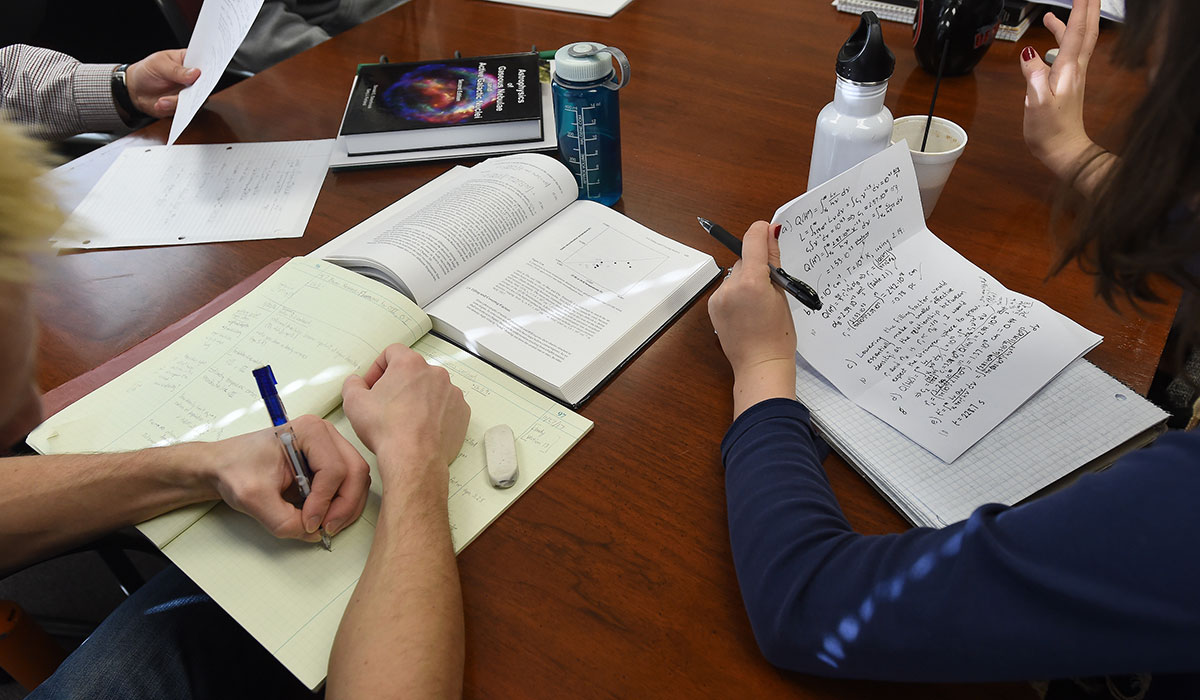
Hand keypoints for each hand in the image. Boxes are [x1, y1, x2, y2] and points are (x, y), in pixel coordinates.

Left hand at [124, 49, 199, 117]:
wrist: (135, 90)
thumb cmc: (147, 71)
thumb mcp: (159, 64)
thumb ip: (177, 70)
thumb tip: (196, 73)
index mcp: (189, 61)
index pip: (204, 62)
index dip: (208, 67)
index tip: (202, 73)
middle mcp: (193, 78)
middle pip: (205, 84)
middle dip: (197, 89)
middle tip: (187, 91)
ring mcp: (189, 92)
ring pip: (195, 100)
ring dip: (178, 101)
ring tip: (162, 100)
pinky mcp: (184, 105)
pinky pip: (185, 110)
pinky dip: (172, 108)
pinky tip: (160, 104)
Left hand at [208, 414, 370, 540]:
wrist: (223, 466)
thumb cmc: (234, 468)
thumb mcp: (253, 498)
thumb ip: (284, 521)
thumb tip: (312, 533)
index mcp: (308, 431)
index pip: (333, 469)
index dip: (324, 502)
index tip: (309, 523)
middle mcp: (325, 435)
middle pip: (355, 472)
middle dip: (344, 505)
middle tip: (326, 528)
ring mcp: (330, 447)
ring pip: (357, 480)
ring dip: (346, 507)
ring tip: (324, 525)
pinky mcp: (328, 462)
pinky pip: (349, 484)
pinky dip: (342, 505)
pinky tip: (323, 516)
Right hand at [342, 344, 469, 489]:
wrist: (414, 458)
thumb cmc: (389, 431)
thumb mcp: (354, 403)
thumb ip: (352, 385)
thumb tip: (355, 383)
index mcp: (409, 364)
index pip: (392, 352)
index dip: (378, 368)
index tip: (373, 384)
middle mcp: (435, 374)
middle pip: (413, 371)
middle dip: (398, 384)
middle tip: (386, 404)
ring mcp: (451, 393)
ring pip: (431, 389)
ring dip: (418, 399)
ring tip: (404, 419)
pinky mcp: (461, 412)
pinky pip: (446, 406)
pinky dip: (435, 414)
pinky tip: (421, 428)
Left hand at [708, 221, 797, 417]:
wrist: (760, 365)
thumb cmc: (778, 336)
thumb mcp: (782, 295)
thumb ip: (773, 263)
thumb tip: (771, 235)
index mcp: (752, 281)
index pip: (752, 240)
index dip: (761, 231)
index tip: (769, 230)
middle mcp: (730, 286)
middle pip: (744, 259)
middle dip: (757, 265)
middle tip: (771, 286)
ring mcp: (718, 297)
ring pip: (735, 274)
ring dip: (747, 280)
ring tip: (759, 304)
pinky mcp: (713, 307)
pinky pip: (727, 289)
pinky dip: (737, 293)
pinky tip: (747, 311)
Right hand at [1019, 0, 1101, 180]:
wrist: (1065, 150)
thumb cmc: (1051, 131)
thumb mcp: (1036, 102)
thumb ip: (1033, 75)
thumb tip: (1029, 54)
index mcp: (1067, 70)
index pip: (1076, 31)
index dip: (1079, 9)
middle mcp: (1074, 69)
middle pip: (1085, 32)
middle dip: (1087, 10)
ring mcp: (1073, 76)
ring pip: (1077, 43)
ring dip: (1070, 24)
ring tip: (1052, 15)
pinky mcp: (1069, 84)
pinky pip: (1069, 55)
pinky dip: (1062, 43)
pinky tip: (1049, 45)